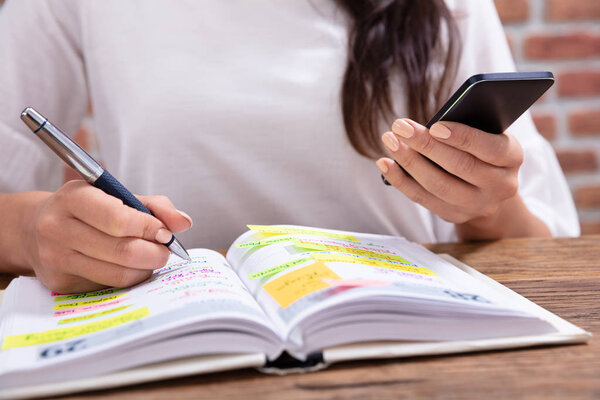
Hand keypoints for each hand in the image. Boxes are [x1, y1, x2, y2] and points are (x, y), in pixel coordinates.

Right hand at [23, 180, 192, 292]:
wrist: (37, 229)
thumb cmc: (89, 210)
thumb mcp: (116, 196)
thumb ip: (155, 206)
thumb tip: (184, 223)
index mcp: (73, 197)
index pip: (118, 218)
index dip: (149, 228)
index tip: (166, 233)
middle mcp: (57, 228)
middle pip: (122, 250)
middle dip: (155, 253)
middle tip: (166, 251)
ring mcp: (56, 258)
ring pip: (118, 274)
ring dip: (145, 268)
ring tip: (150, 258)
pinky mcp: (60, 283)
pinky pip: (108, 287)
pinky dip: (128, 278)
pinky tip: (129, 267)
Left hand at [376, 118, 549, 239]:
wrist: (490, 187)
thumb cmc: (482, 147)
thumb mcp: (488, 132)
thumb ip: (471, 125)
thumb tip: (432, 124)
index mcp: (513, 158)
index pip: (490, 148)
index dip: (462, 138)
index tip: (435, 126)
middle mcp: (501, 186)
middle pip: (460, 167)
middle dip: (426, 146)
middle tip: (400, 126)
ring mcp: (478, 205)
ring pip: (439, 185)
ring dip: (409, 162)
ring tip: (390, 141)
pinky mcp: (455, 215)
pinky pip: (423, 199)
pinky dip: (401, 181)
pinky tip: (384, 163)